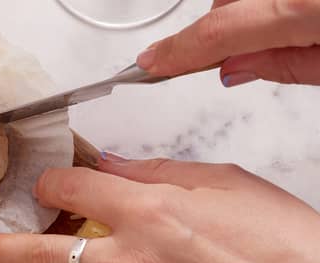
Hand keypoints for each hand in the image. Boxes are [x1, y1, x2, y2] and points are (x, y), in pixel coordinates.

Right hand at [136, 0, 319, 86]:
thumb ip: (287, 67)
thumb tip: (238, 69)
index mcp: (301, 7)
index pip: (215, 33)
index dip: (176, 50)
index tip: (150, 63)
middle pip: (225, 4)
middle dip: (227, 30)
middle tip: (253, 56)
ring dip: (249, 10)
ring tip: (294, 30)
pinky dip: (267, 1)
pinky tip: (301, 13)